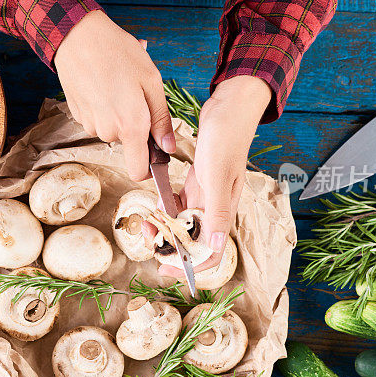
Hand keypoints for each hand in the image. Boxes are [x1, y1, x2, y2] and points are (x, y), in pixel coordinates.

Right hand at [54, 11, 174, 180]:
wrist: (78, 37)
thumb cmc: (118, 53)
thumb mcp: (151, 82)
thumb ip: (161, 119)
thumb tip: (168, 147)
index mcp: (131, 126)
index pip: (139, 172)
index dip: (150, 167)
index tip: (156, 153)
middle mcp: (108, 131)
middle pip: (128, 144)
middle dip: (135, 125)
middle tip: (136, 93)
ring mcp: (90, 125)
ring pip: (113, 130)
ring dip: (119, 114)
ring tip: (118, 84)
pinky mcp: (78, 115)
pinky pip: (99, 120)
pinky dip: (104, 107)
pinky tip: (103, 84)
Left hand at [156, 75, 271, 278]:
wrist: (229, 107)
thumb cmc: (227, 136)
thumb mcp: (218, 174)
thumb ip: (217, 211)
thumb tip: (217, 246)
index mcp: (224, 210)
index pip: (212, 253)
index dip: (191, 269)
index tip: (166, 269)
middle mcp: (215, 207)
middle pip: (194, 242)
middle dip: (170, 248)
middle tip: (148, 242)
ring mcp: (206, 195)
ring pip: (184, 224)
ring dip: (165, 229)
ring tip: (146, 225)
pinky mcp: (198, 182)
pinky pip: (180, 204)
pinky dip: (166, 207)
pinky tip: (154, 204)